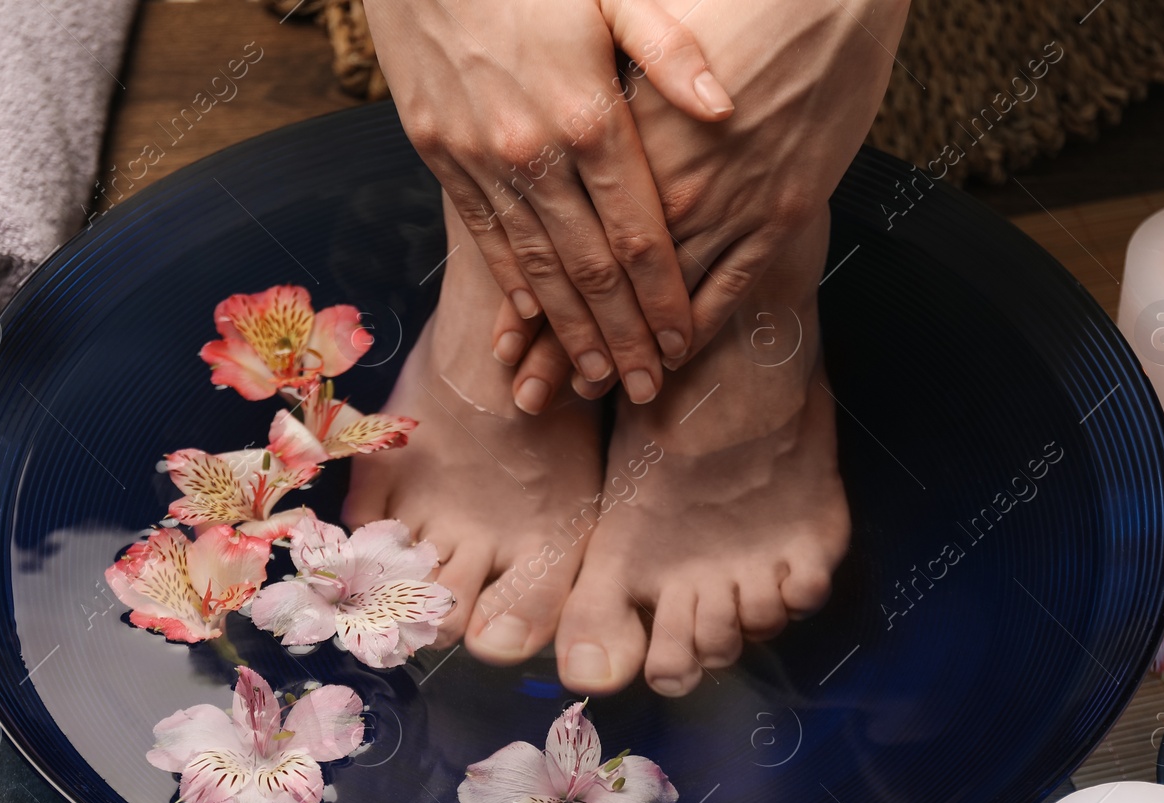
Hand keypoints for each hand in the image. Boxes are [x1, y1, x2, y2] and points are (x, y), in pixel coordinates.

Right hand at [363, 0, 736, 402]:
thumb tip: (724, 110)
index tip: (684, 343)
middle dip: (622, 337)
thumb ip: (669, 52)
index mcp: (588, 113)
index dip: (665, 297)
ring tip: (594, 380)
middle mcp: (532, 150)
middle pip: (590, 269)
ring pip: (535, 266)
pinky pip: (485, 237)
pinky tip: (533, 327)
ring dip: (567, 331)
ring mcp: (479, 158)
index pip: (638, 234)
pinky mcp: (439, 154)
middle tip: (645, 389)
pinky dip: (513, 287)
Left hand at [496, 0, 908, 410]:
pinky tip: (677, 355)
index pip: (567, 242)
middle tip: (536, 398)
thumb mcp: (627, 30)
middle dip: (569, 347)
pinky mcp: (784, 212)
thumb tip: (545, 145)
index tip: (511, 347)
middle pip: (607, 286)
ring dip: (635, 351)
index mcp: (618, 141)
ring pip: (668, 299)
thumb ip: (590, 102)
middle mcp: (669, 186)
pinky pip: (733, 285)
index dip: (538, 300)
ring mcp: (731, 204)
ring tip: (603, 393)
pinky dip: (701, 325)